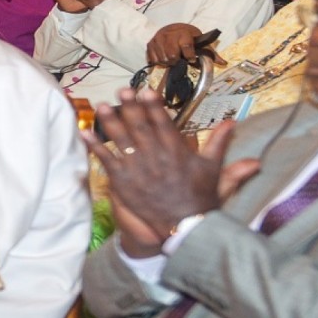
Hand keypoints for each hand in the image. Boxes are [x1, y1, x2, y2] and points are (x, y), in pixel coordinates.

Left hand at [82, 88, 260, 256]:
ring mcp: (138, 169)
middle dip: (130, 107)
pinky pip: (107, 161)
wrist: (185, 227)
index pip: (163, 123)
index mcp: (176, 151)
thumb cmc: (200, 197)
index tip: (146, 90)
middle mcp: (156, 157)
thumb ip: (219, 143)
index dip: (153, 106)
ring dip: (110, 122)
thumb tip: (232, 122)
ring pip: (121, 141)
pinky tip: (85, 134)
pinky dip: (95, 147)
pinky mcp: (124, 182)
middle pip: (140, 127)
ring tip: (102, 105)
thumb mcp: (214, 169)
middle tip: (121, 90)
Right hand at [146, 23, 222, 66]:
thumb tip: (224, 63)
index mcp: (184, 33)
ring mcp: (158, 39)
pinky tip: (164, 58)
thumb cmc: (189, 36)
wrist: (173, 27)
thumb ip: (211, 54)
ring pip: (162, 59)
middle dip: (177, 61)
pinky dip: (158, 62)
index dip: (189, 56)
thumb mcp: (201, 42)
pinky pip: (153, 59)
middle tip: (180, 60)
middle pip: (172, 56)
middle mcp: (169, 35)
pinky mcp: (150, 44)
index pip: (186, 47)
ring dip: (168, 63)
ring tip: (172, 59)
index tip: (191, 59)